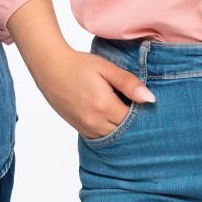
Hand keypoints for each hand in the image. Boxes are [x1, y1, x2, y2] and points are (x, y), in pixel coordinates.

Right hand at [32, 46, 154, 138]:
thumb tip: (150, 99)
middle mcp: (95, 122)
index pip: (133, 121)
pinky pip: (100, 137)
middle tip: (139, 110)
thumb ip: (128, 83)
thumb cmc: (78, 64)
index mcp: (104, 106)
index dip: (142, 114)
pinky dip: (108, 130)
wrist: (50, 67)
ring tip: (124, 112)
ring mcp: (86, 127)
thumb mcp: (105, 68)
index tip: (146, 104)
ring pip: (112, 138)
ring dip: (121, 129)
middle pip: (124, 133)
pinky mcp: (79, 128)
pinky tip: (111, 117)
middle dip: (134, 124)